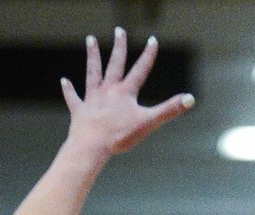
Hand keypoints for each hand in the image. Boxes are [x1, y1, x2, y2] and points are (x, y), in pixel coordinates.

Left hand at [62, 28, 193, 160]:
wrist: (93, 144)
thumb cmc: (120, 135)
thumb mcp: (149, 122)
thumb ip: (169, 110)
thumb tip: (191, 99)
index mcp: (125, 93)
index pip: (140, 70)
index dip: (148, 56)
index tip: (153, 41)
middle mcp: (108, 90)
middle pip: (115, 64)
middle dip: (119, 47)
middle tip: (120, 31)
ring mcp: (93, 98)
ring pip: (93, 72)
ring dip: (93, 56)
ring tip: (91, 40)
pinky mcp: (80, 110)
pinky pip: (74, 98)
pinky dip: (69, 90)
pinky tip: (64, 81)